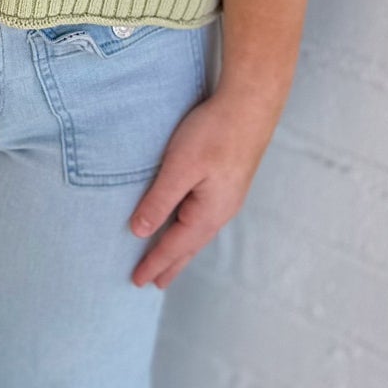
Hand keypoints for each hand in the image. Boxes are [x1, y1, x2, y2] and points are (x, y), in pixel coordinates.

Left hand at [126, 87, 277, 288]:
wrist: (251, 105)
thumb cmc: (214, 134)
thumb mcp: (179, 168)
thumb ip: (159, 201)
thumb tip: (139, 232)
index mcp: (208, 214)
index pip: (174, 246)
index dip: (154, 263)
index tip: (136, 281)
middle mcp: (221, 211)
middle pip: (190, 246)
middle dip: (171, 264)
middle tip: (154, 283)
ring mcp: (228, 197)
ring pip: (199, 232)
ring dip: (182, 248)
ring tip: (170, 261)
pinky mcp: (228, 181)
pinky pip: (204, 216)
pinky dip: (190, 229)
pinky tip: (189, 224)